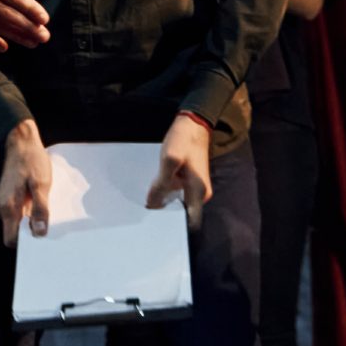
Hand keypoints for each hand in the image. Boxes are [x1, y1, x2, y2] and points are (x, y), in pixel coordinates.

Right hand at [0, 120, 52, 245]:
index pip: (11, 240)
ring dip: (29, 220)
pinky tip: (37, 201)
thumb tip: (39, 233)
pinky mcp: (5, 197)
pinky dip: (26, 212)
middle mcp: (1, 208)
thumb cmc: (32, 161)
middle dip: (29, 232)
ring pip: (15, 223)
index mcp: (8, 207)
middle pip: (13, 233)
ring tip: (43, 208)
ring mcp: (1, 203)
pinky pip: (15, 213)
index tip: (40, 238)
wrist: (20, 142)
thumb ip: (40, 209)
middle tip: (47, 224)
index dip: (25, 244)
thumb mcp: (41, 184)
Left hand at [146, 112, 213, 228]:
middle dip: (163, 210)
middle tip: (145, 209)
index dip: (169, 221)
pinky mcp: (189, 181)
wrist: (193, 124)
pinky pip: (175, 192)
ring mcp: (195, 188)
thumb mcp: (170, 160)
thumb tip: (152, 204)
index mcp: (198, 192)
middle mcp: (200, 194)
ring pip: (176, 201)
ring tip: (147, 198)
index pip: (185, 219)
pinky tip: (154, 188)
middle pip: (179, 211)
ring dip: (163, 199)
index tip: (153, 220)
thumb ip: (161, 184)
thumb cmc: (184, 140)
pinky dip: (164, 191)